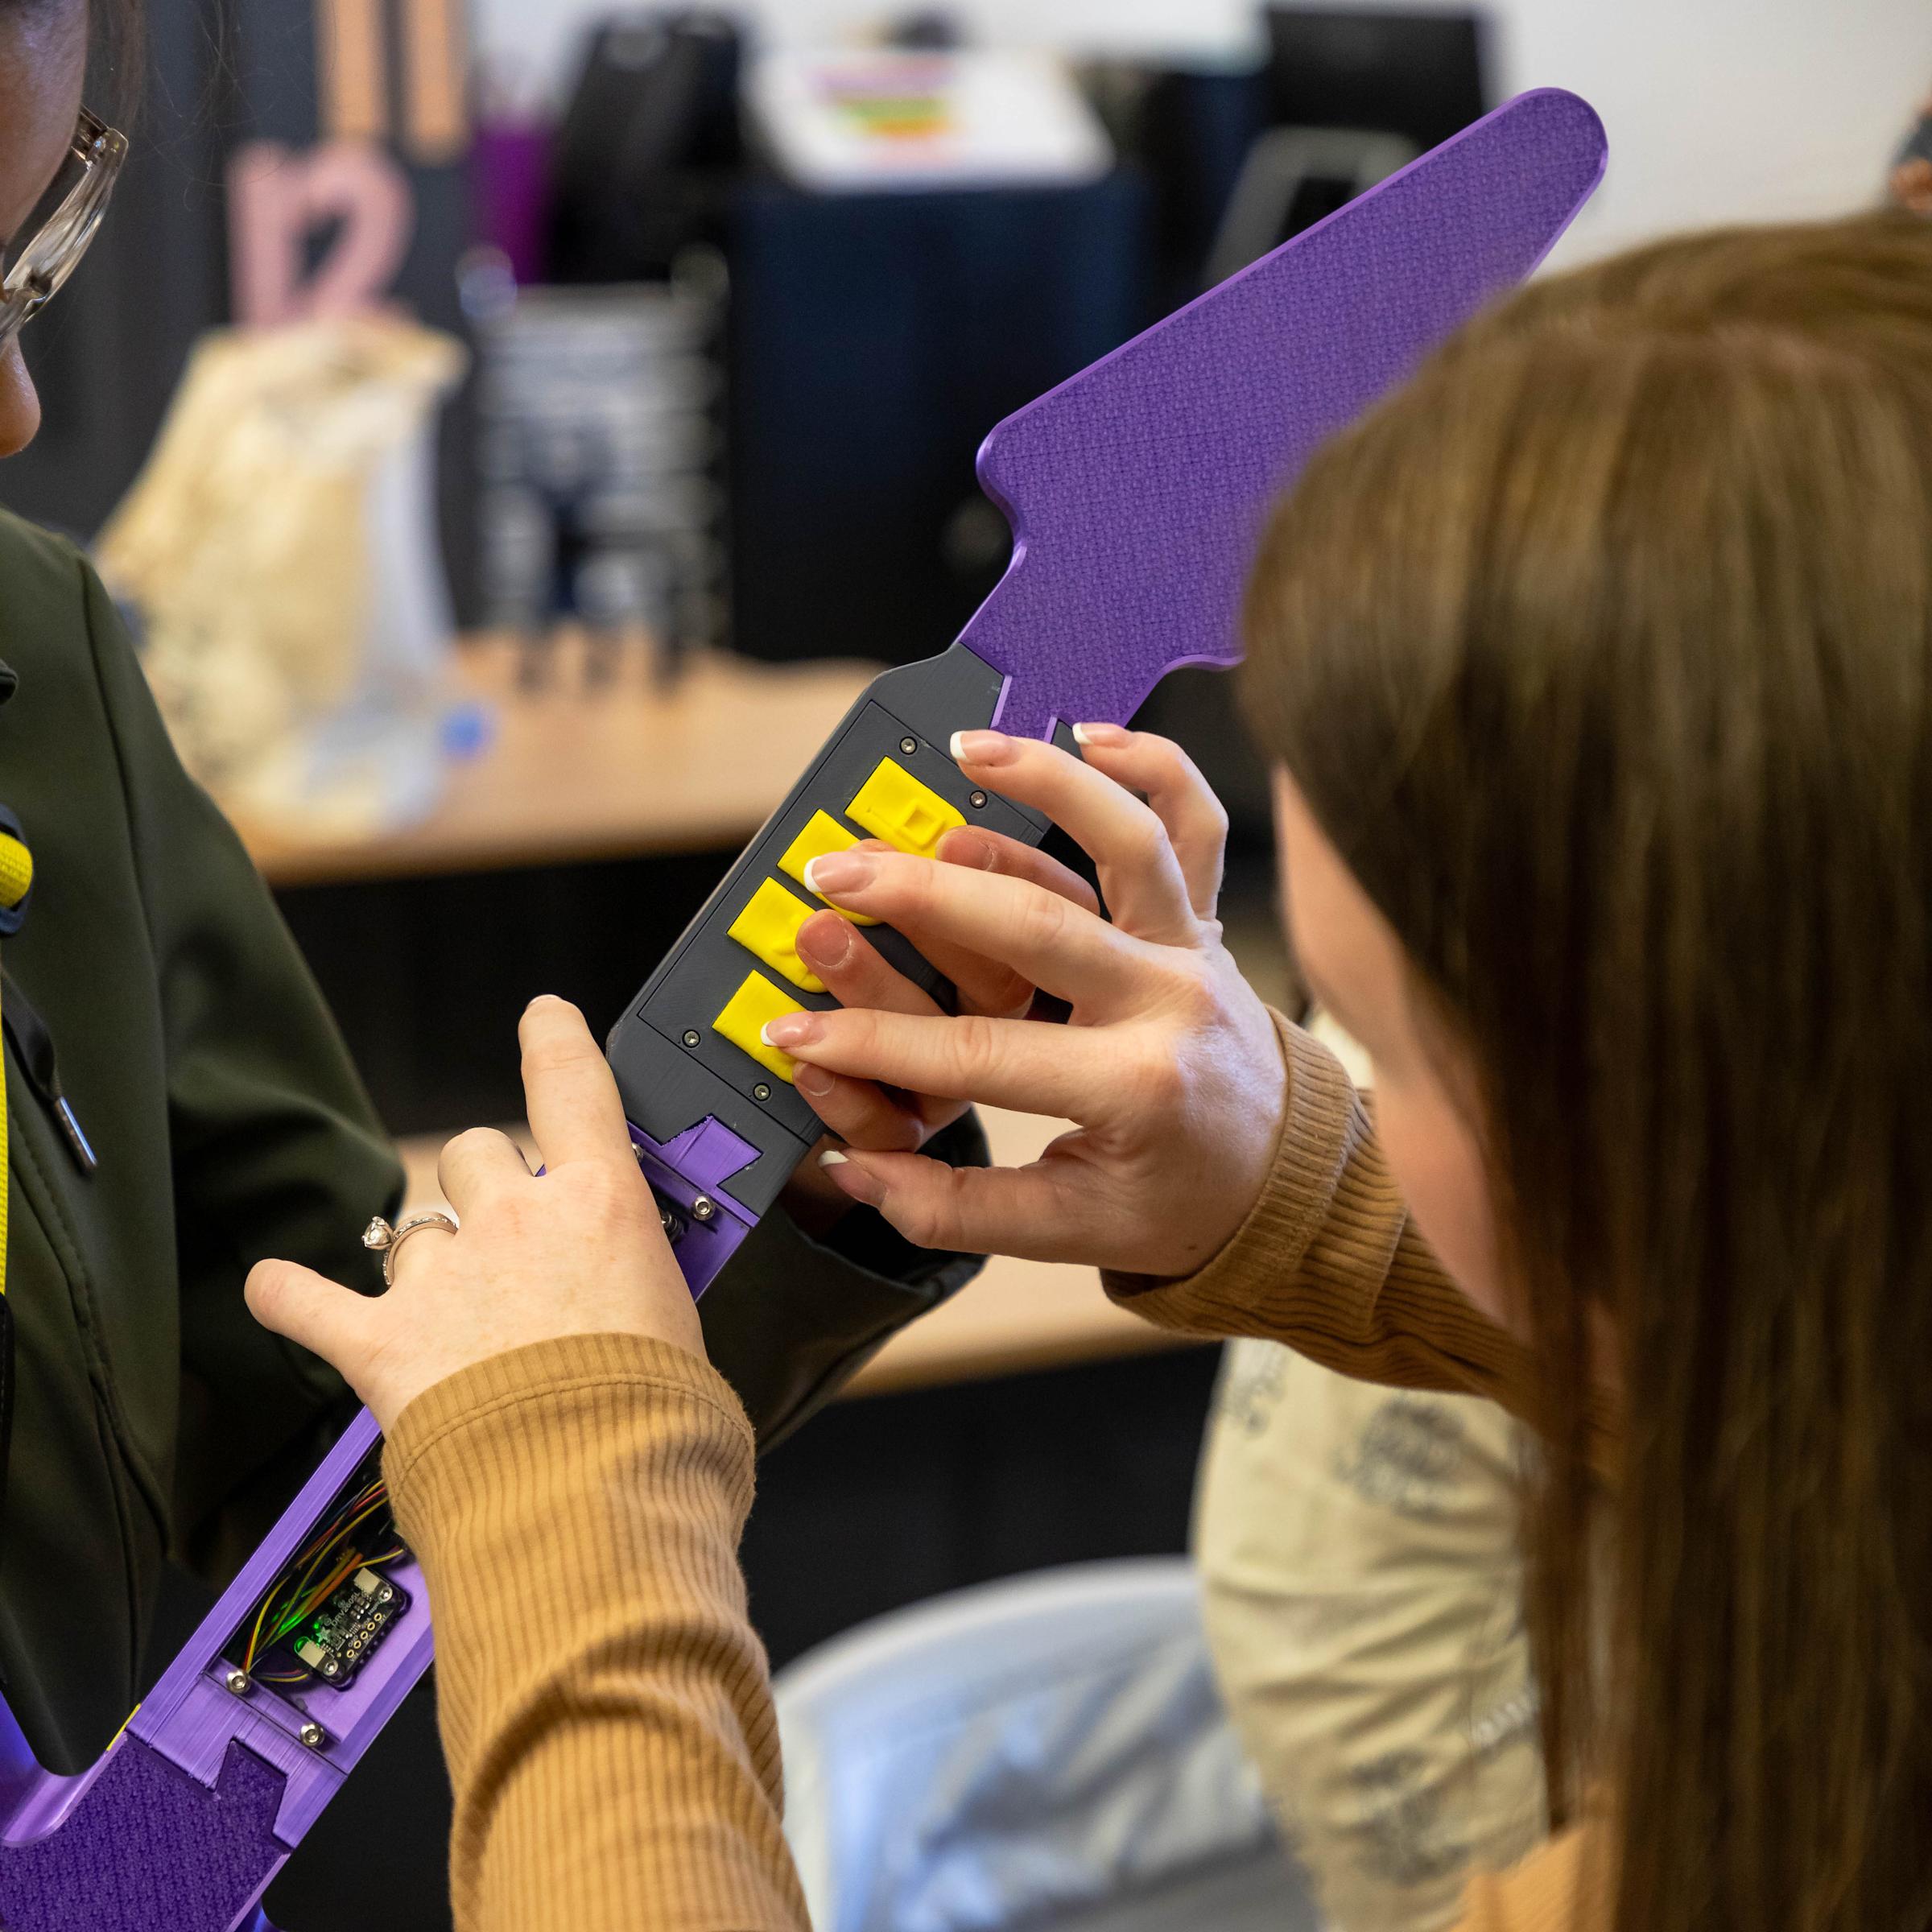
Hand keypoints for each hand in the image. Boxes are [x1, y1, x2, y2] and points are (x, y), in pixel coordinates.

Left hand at [247, 997, 701, 1431]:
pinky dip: (292, 1297)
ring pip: (414, 1229)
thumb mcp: (686, 1322)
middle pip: (476, 1151)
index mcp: (601, 1204)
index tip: (542, 1017)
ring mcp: (444, 1281)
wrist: (593, 1497)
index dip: (554, 1038)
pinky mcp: (382, 1345)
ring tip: (449, 1311)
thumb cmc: (658, 1421)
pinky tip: (278, 1291)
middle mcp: (516, 1221)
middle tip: (510, 1235)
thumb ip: (647, 1284)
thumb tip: (636, 1300)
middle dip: (486, 1182)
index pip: (571, 1084)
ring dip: (428, 1256)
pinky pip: (309, 1302)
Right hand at [762, 725, 1286, 1275]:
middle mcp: (1167, 1001)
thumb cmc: (1179, 1199)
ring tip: (961, 753)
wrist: (1285, 1180)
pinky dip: (1155, 764)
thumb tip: (857, 1169)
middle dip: (920, 896)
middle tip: (835, 876)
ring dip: (1046, 782)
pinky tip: (1091, 732)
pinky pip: (1196, 823)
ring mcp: (1191, 948)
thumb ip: (961, 1208)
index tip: (797, 1031)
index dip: (874, 1044)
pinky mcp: (1203, 918)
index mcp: (1131, 1087)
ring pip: (1128, 840)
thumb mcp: (1074, 1230)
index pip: (979, 1054)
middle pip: (1034, 923)